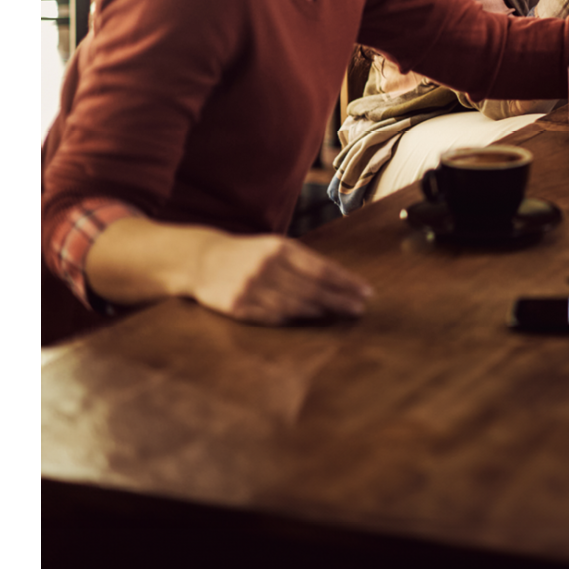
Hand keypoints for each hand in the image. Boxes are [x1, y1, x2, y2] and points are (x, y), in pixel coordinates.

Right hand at [191, 231, 372, 325]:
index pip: (322, 269)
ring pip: (294, 305)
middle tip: (359, 308)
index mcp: (279, 248)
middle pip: (312, 289)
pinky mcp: (237, 305)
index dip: (346, 282)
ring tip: (338, 314)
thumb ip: (304, 261)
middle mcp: (267, 267)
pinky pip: (271, 316)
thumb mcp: (275, 247)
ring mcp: (251, 287)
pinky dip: (291, 319)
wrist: (201, 260)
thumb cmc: (248, 254)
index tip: (366, 292)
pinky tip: (307, 320)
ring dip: (319, 311)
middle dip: (339, 300)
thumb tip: (341, 280)